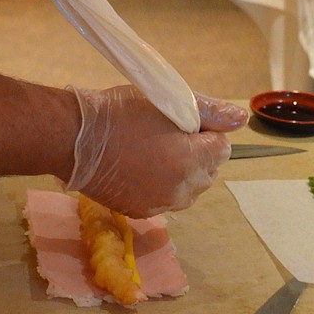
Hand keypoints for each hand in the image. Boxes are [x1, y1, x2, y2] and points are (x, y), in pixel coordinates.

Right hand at [65, 85, 246, 217]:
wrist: (73, 138)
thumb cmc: (119, 112)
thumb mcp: (166, 102)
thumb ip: (207, 111)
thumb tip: (240, 120)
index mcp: (189, 161)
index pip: (222, 149)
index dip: (206, 131)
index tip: (183, 121)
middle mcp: (180, 190)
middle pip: (208, 172)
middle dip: (198, 153)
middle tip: (168, 132)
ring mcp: (160, 204)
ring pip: (189, 189)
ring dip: (182, 171)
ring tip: (155, 149)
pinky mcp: (141, 212)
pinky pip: (166, 198)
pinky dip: (162, 184)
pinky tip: (141, 165)